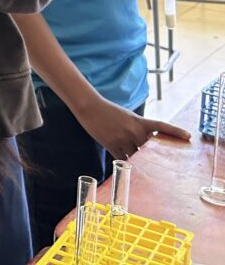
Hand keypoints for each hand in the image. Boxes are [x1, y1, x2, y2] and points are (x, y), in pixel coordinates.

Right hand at [76, 96, 190, 159]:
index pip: (161, 126)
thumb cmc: (109, 111)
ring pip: (136, 156)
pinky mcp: (112, 144)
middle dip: (152, 157)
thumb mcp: (127, 116)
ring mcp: (123, 138)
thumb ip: (138, 128)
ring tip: (142, 171)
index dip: (175, 131)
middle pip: (148, 149)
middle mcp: (134, 131)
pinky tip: (124, 167)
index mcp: (140, 121)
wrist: (90, 107)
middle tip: (160, 167)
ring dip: (137, 162)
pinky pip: (122, 159)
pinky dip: (124, 163)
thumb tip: (144, 144)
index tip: (188, 136)